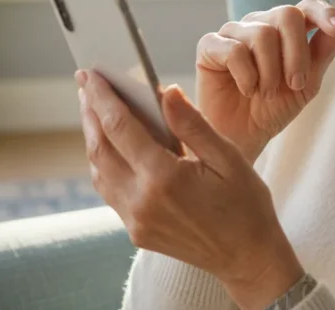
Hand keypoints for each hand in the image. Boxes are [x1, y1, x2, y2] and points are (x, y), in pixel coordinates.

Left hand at [77, 70, 304, 309]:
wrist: (248, 259)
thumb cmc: (246, 206)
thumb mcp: (228, 158)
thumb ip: (192, 124)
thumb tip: (165, 92)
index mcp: (165, 179)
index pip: (120, 127)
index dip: (102, 98)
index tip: (90, 75)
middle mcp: (142, 202)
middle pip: (100, 149)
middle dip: (90, 113)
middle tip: (85, 85)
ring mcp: (136, 221)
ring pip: (98, 172)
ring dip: (93, 138)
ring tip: (94, 111)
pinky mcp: (136, 232)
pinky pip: (110, 191)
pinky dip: (104, 164)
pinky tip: (111, 146)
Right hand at [196, 0, 334, 161]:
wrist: (243, 136)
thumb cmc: (274, 107)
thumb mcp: (308, 83)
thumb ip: (324, 51)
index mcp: (287, 29)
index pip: (308, 5)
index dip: (324, 11)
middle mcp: (261, 23)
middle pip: (287, 14)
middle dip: (297, 54)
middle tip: (295, 84)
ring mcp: (234, 32)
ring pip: (262, 34)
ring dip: (270, 72)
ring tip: (267, 93)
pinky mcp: (210, 45)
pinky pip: (234, 50)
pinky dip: (246, 76)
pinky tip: (246, 90)